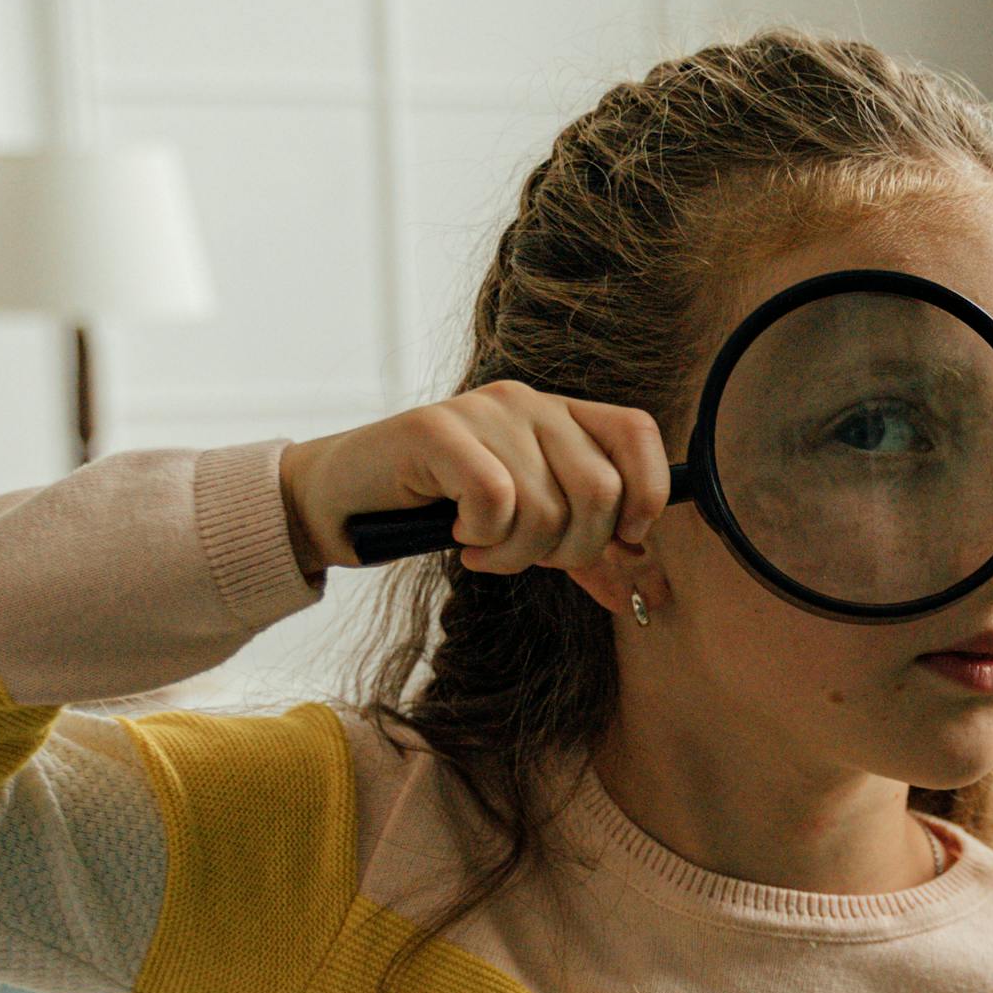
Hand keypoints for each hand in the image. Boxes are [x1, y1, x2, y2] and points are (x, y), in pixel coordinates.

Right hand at [279, 382, 665, 574]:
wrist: (345, 503)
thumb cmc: (438, 513)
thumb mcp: (524, 530)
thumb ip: (583, 548)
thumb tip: (647, 589)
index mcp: (558, 416)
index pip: (637, 432)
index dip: (647, 493)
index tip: (623, 540)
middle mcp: (527, 403)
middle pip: (600, 488)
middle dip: (573, 549)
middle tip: (528, 558)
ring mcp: (482, 411)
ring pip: (546, 506)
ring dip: (517, 555)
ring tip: (483, 550)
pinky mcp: (437, 429)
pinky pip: (496, 502)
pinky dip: (483, 538)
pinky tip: (458, 535)